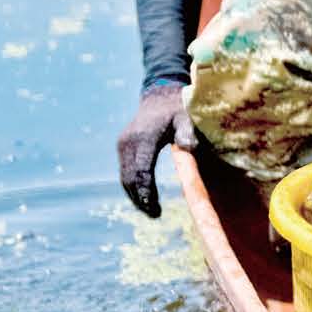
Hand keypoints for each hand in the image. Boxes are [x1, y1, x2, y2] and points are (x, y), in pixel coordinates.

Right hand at [117, 81, 194, 217]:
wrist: (158, 96)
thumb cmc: (177, 108)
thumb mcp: (186, 116)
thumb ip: (187, 131)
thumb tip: (189, 148)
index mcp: (144, 137)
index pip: (141, 170)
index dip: (146, 191)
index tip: (155, 207)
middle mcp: (128, 142)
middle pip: (130, 178)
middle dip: (140, 199)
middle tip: (155, 215)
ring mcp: (122, 145)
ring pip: (125, 177)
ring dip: (135, 196)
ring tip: (151, 211)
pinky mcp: (122, 148)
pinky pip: (125, 172)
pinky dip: (133, 187)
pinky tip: (144, 198)